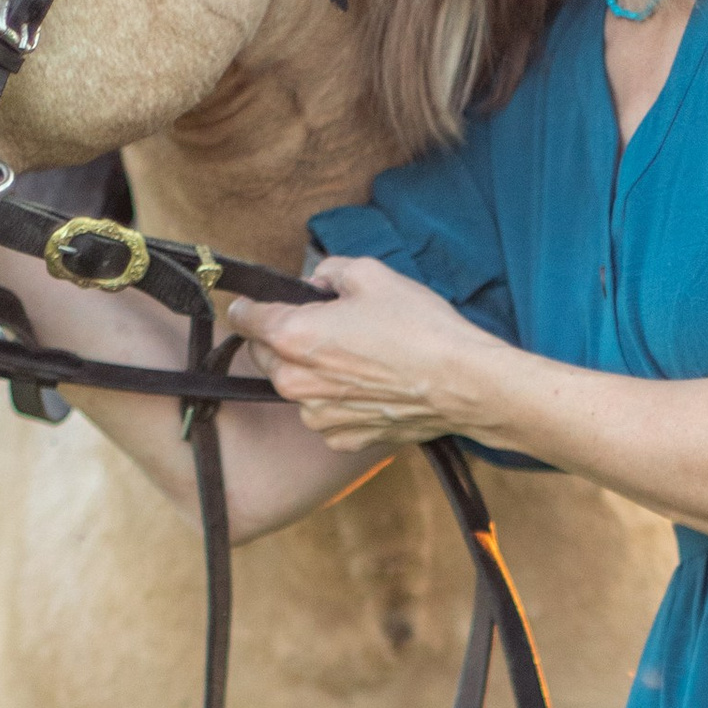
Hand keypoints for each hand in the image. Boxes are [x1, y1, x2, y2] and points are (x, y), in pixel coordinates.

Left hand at [226, 254, 494, 444]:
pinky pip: (326, 415)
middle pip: (266, 357)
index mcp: (294, 337)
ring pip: (296, 389)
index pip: (245, 320)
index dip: (246, 308)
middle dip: (280, 340)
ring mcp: (319, 416)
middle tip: (319, 327)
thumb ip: (331, 270)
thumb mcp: (373, 274)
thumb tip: (318, 280)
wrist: (462, 383)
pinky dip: (338, 401)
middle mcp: (296, 382)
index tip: (249, 305)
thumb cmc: (419, 328)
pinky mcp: (343, 437)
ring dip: (311, 373)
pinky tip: (370, 386)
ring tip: (355, 358)